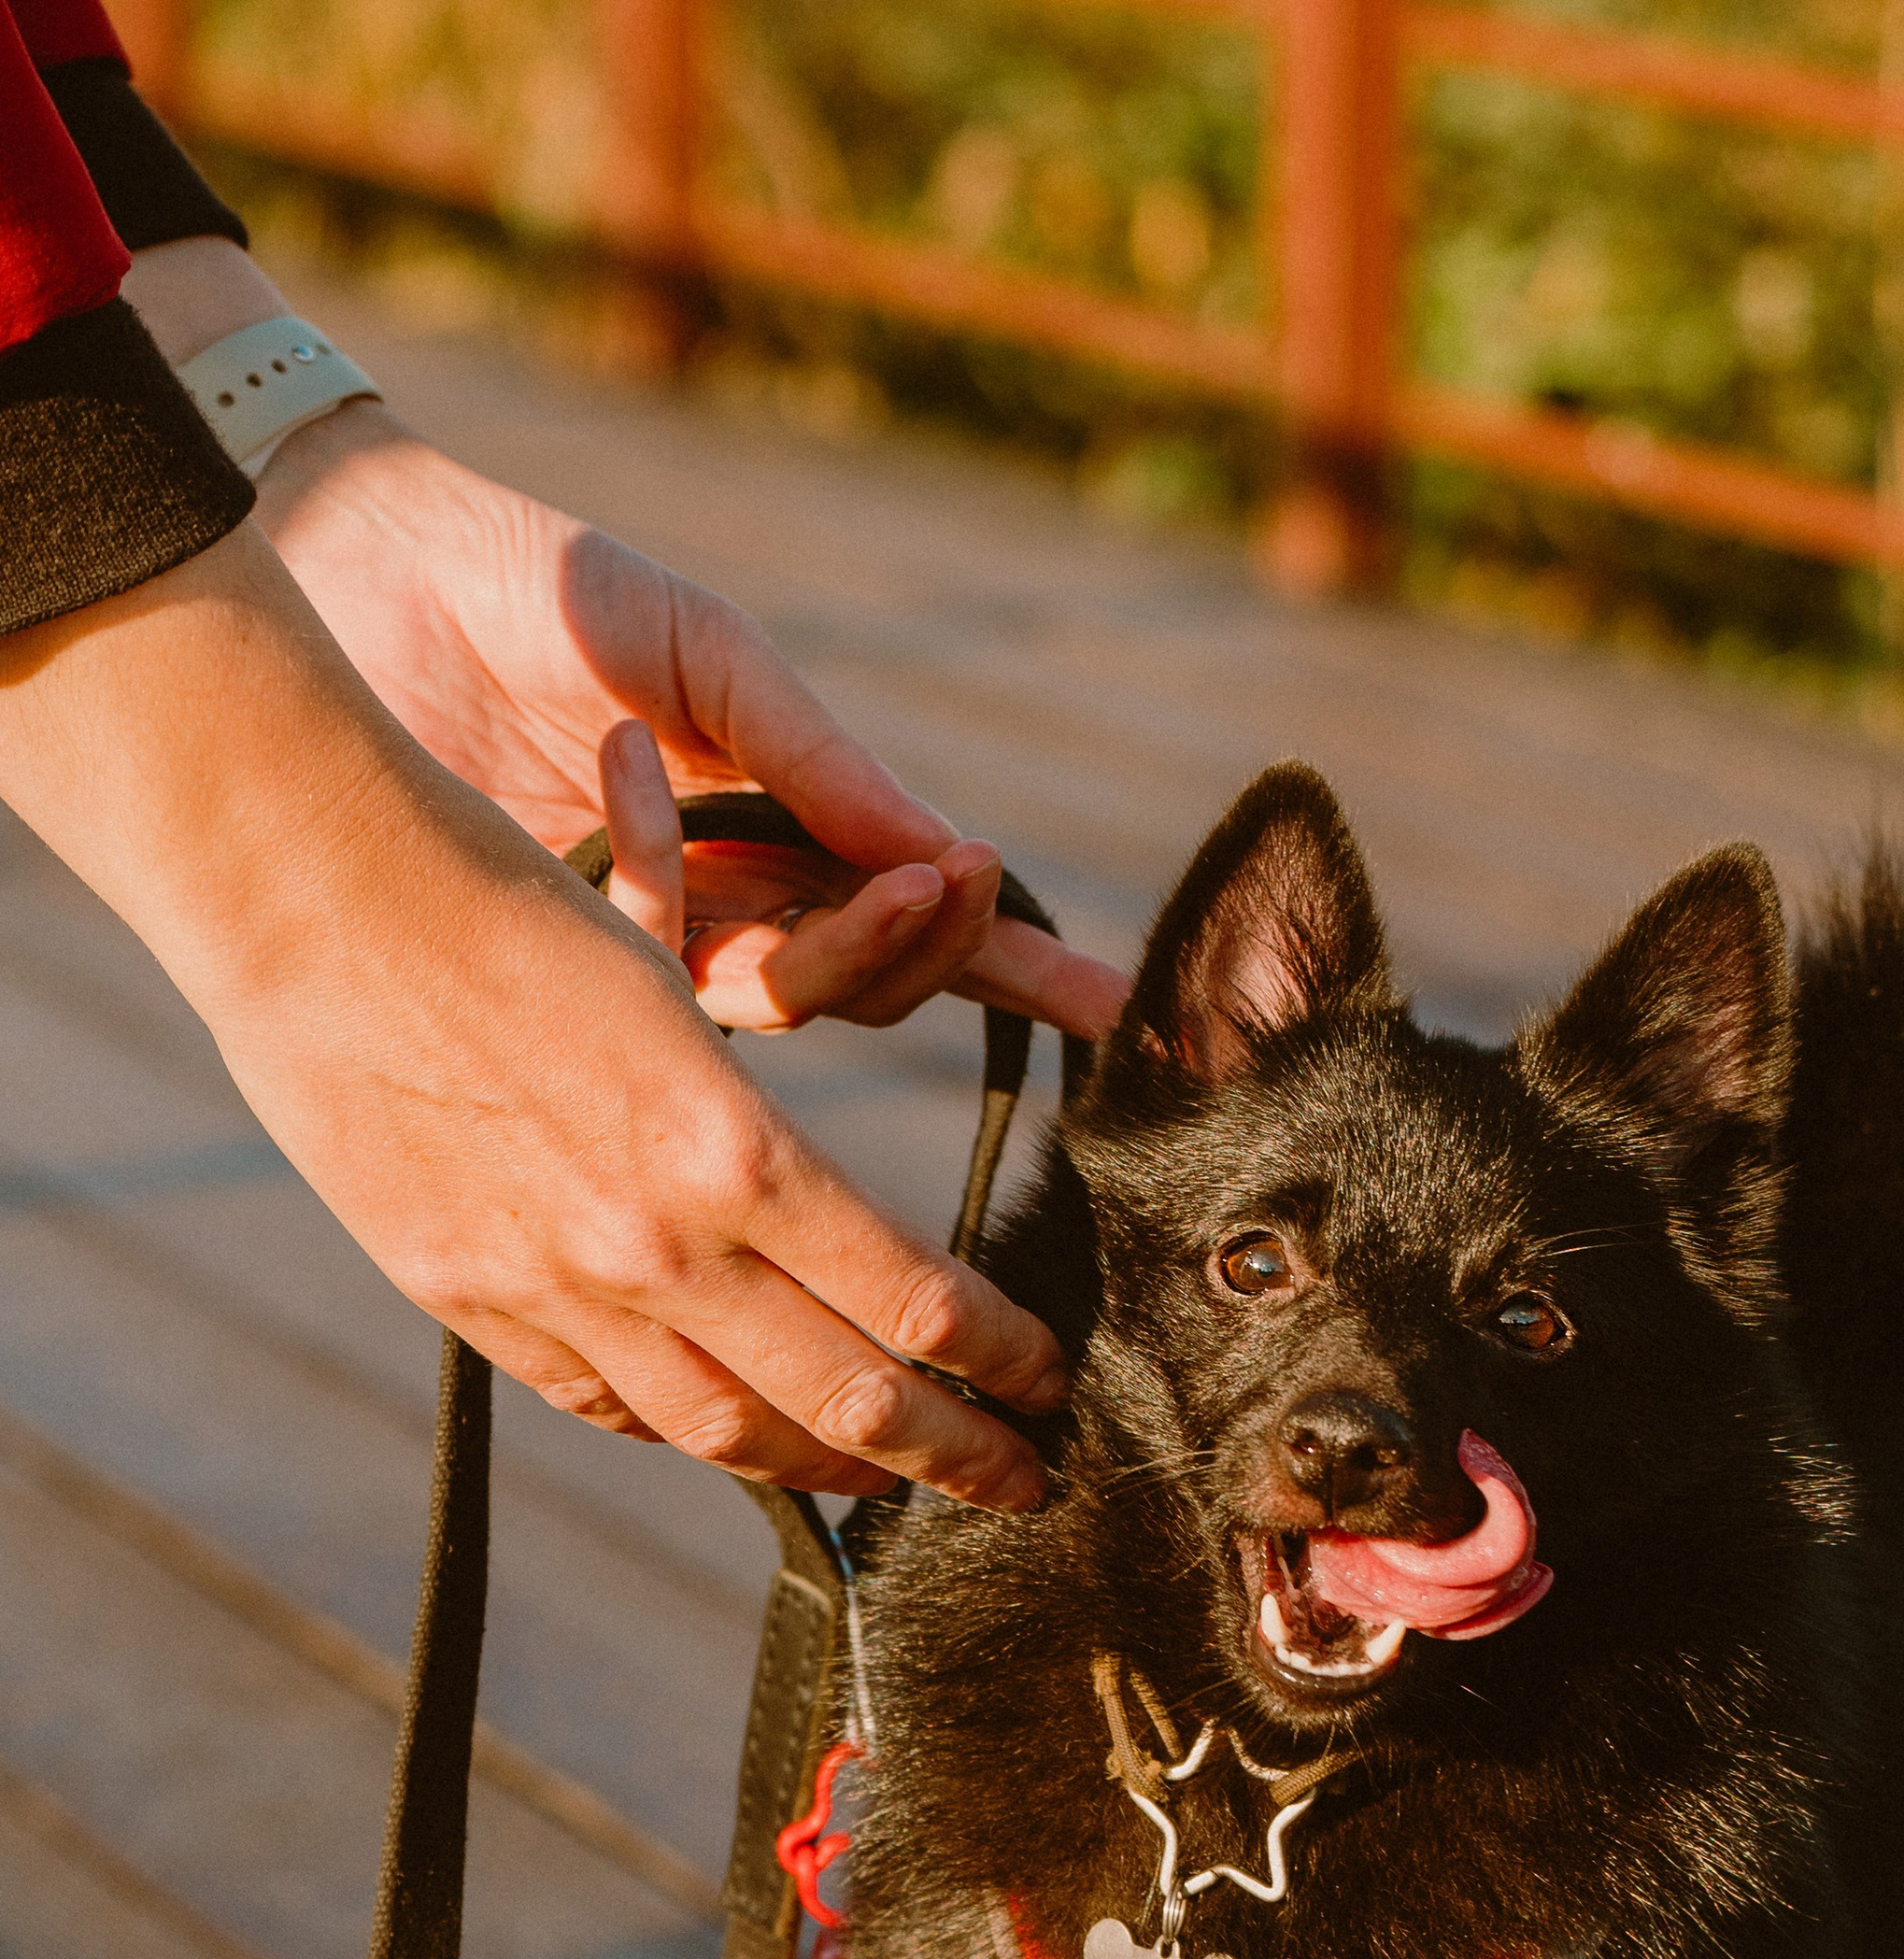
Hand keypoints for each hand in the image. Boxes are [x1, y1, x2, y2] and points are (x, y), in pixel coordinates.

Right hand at [0, 526, 1063, 1503]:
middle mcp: (657, 1249)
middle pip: (852, 1405)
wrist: (309, 895)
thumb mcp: (673, 1002)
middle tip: (1026, 1481)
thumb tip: (835, 1240)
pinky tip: (740, 1440)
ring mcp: (560, 1294)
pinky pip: (616, 1411)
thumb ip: (753, 1146)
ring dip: (836, 1472)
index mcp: (733, 1153)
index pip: (916, 1303)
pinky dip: (696, 1438)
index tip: (1049, 1381)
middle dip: (960, 1455)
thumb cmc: (508, 901)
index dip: (1000, 1360)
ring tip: (899, 1479)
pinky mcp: (475, 1306)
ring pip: (736, 1438)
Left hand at [120, 239, 1129, 1043]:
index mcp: (784, 832)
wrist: (358, 573)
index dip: (1017, 974)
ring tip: (780, 824)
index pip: (919, 926)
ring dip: (816, 933)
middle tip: (952, 884)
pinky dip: (656, 869)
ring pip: (777, 1005)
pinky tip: (617, 772)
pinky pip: (658, 967)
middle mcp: (726, 908)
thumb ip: (822, 760)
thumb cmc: (541, 594)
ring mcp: (646, 947)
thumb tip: (948, 858)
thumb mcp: (711, 654)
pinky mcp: (560, 967)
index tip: (1117, 1011)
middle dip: (919, 943)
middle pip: (865, 986)